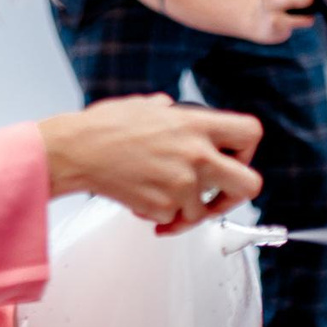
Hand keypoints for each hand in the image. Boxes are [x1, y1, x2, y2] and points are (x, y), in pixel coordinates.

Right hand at [39, 95, 263, 232]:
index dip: (248, 149)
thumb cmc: (103, 128)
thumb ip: (171, 112)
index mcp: (196, 125)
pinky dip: (161, 216)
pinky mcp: (163, 208)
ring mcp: (182, 184)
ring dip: (186, 208)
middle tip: (220, 197)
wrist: (75, 152)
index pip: (251, 133)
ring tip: (161, 194)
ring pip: (205, 210)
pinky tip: (143, 199)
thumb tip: (172, 110)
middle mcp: (196, 155)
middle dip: (236, 196)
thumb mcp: (146, 106)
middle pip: (250, 185)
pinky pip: (174, 219)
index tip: (234, 158)